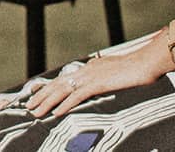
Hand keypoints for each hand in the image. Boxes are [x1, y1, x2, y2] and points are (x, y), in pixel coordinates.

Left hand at [24, 34, 170, 116]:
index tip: (38, 96)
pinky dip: (65, 104)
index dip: (50, 88)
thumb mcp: (115, 73)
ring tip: (36, 111)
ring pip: (63, 90)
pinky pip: (77, 96)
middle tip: (29, 105)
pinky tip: (56, 112)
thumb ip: (104, 78)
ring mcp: (91, 76)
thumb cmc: (135, 70)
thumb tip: (97, 84)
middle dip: (42, 95)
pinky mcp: (98, 83)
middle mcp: (87, 70)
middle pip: (59, 84)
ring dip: (48, 102)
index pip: (65, 79)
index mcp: (90, 68)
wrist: (145, 63)